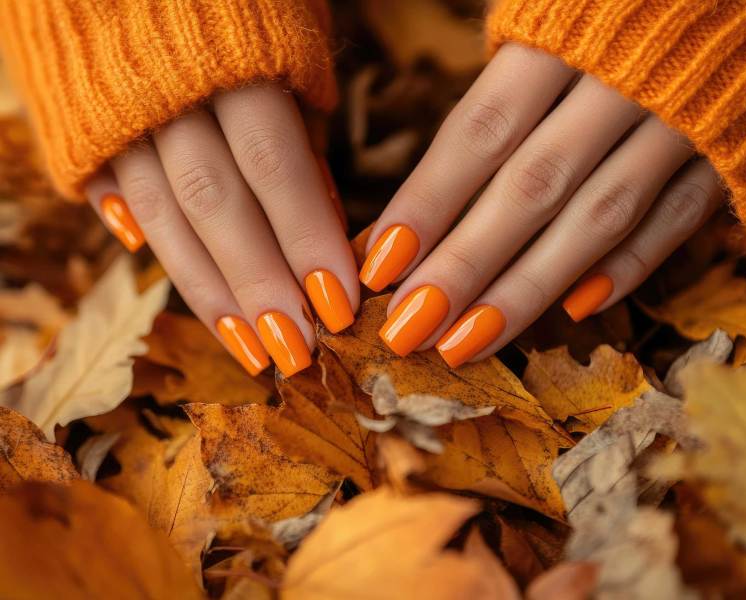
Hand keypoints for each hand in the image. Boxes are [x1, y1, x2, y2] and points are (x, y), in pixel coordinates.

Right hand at [86, 83, 358, 376]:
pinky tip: (189, 294)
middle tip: (298, 351)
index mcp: (233, 63)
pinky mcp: (86, 132)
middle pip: (215, 204)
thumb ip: (305, 138)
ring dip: (209, 292)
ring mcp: (119, 116)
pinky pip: (113, 198)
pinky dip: (149, 246)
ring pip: (162, 217)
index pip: (275, 167)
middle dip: (259, 285)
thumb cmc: (243, 15)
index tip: (339, 306)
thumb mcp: (290, 55)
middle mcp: (169, 94)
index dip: (307, 240)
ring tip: (252, 350)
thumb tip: (327, 225)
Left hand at [361, 43, 723, 366]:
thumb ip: (497, 106)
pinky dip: (627, 268)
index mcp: (564, 36)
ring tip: (465, 341)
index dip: (428, 203)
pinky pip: (676, 221)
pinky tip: (573, 311)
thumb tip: (419, 208)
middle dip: (464, 266)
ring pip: (598, 218)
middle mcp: (624, 81)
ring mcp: (684, 121)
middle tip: (408, 327)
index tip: (379, 264)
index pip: (480, 132)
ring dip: (526, 288)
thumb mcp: (550, 27)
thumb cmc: (618, 10)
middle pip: (531, 188)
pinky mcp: (732, 153)